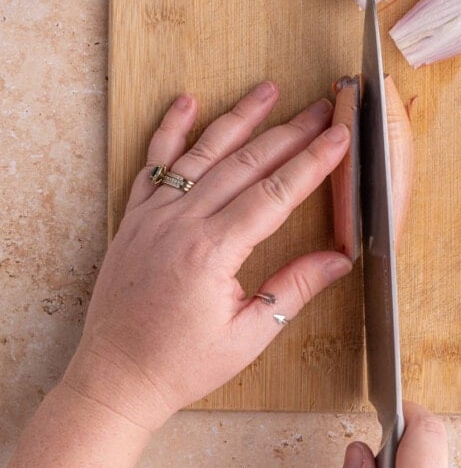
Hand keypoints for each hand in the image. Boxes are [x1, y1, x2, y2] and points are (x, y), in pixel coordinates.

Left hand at [63, 82, 351, 429]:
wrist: (114, 377)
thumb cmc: (179, 364)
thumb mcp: (247, 336)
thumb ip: (294, 289)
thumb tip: (340, 258)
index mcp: (212, 251)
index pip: (275, 192)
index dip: (312, 161)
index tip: (339, 136)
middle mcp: (182, 223)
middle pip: (245, 163)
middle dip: (290, 131)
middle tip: (321, 107)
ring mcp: (154, 215)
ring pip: (203, 152)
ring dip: (239, 118)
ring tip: (268, 89)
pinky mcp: (135, 218)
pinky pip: (154, 163)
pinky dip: (169, 129)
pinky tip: (187, 102)